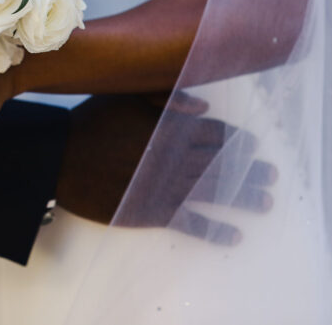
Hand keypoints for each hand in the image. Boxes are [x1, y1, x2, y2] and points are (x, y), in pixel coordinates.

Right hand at [57, 93, 275, 244]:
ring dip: (244, 197)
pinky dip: (214, 231)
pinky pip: (191, 223)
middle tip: (271, 174)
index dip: (236, 139)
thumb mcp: (124, 96)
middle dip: (249, 169)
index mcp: (171, 127)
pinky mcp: (153, 211)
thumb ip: (165, 95)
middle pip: (223, 163)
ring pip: (215, 192)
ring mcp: (166, 186)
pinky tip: (234, 235)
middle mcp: (176, 157)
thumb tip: (204, 104)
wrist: (60, 159)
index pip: (215, 132)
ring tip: (266, 201)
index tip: (250, 144)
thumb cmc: (90, 122)